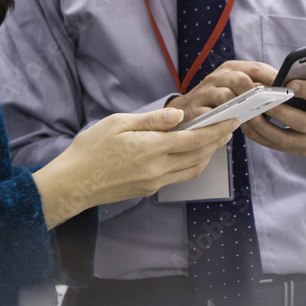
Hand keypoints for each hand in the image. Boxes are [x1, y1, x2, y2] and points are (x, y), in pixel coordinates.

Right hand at [33, 108, 237, 228]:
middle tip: (230, 127)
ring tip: (217, 140)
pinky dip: (193, 164)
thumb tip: (178, 116)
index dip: (217, 130)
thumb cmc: (90, 149)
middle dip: (218, 141)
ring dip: (209, 155)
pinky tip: (193, 154)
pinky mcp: (149, 190)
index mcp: (151, 148)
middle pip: (199, 155)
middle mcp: (157, 169)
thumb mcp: (118, 123)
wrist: (73, 184)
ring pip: (193, 169)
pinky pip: (180, 177)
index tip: (232, 120)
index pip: (195, 139)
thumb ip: (152, 120)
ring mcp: (155, 182)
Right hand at [166, 60, 277, 121]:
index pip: (255, 68)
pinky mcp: (195, 109)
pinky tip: (233, 127)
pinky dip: (224, 121)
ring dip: (241, 107)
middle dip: (256, 92)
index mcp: (230, 69)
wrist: (186, 111)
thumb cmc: (219, 102)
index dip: (272, 77)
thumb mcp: (236, 90)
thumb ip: (255, 88)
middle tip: (269, 104)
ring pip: (226, 96)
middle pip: (239, 79)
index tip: (287, 88)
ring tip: (254, 117)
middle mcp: (216, 77)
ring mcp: (204, 92)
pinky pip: (212, 116)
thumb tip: (282, 92)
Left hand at [240, 59, 305, 156]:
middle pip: (301, 123)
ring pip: (285, 139)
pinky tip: (248, 124)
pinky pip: (277, 146)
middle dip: (279, 111)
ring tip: (249, 112)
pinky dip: (261, 136)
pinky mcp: (301, 151)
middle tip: (261, 98)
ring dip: (264, 127)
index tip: (289, 81)